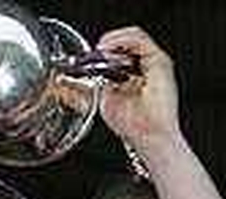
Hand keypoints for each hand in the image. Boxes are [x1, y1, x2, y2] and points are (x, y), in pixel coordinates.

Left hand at [95, 26, 180, 151]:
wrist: (150, 136)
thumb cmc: (133, 125)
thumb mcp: (103, 102)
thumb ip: (88, 90)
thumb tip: (65, 84)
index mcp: (135, 74)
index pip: (121, 50)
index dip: (102, 50)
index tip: (86, 58)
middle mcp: (147, 66)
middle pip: (126, 41)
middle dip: (106, 45)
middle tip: (92, 53)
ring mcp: (155, 62)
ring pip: (133, 36)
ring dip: (112, 40)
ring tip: (99, 50)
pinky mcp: (160, 61)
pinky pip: (139, 39)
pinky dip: (121, 39)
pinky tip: (107, 49)